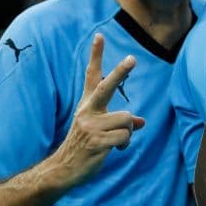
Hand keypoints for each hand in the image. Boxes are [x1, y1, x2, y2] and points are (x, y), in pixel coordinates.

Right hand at [51, 34, 141, 186]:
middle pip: (107, 87)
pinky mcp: (96, 141)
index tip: (100, 36)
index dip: (96, 56)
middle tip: (132, 58)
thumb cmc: (84, 147)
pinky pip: (125, 136)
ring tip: (115, 141)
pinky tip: (114, 150)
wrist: (62, 170)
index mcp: (87, 105)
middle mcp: (87, 111)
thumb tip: (142, 122)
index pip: (92, 76)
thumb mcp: (99, 129)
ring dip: (128, 132)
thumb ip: (119, 122)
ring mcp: (90, 126)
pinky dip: (124, 144)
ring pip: (127, 119)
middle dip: (120, 72)